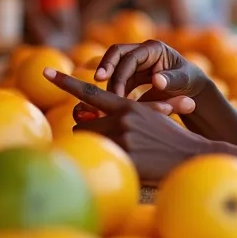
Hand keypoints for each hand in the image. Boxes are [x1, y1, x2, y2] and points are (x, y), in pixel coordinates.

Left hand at [44, 68, 210, 181]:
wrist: (190, 154)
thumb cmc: (169, 137)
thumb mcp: (149, 114)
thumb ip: (123, 112)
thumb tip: (93, 113)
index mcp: (126, 104)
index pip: (89, 91)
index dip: (65, 81)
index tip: (46, 72)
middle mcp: (121, 118)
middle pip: (81, 124)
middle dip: (87, 131)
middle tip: (102, 138)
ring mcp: (121, 138)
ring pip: (87, 141)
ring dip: (95, 145)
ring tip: (117, 150)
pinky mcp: (124, 158)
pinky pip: (99, 158)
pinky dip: (104, 161)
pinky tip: (123, 165)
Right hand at [92, 40, 213, 115]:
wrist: (193, 91)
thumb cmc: (191, 82)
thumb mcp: (185, 80)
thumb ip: (172, 79)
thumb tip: (157, 79)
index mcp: (154, 48)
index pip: (129, 56)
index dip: (115, 67)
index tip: (107, 83)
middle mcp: (143, 53)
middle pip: (116, 55)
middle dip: (105, 67)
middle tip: (97, 83)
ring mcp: (137, 64)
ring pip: (115, 70)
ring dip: (110, 84)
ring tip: (105, 101)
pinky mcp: (133, 76)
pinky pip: (119, 81)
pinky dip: (115, 91)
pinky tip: (112, 104)